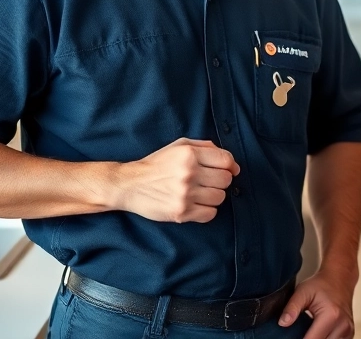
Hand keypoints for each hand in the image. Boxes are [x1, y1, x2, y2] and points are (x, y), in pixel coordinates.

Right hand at [112, 139, 239, 222]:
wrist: (130, 185)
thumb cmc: (156, 164)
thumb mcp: (178, 146)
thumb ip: (205, 147)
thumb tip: (231, 163)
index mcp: (189, 154)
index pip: (226, 160)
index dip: (231, 166)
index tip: (228, 170)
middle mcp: (189, 173)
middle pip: (226, 180)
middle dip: (220, 181)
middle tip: (207, 182)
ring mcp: (185, 194)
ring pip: (220, 197)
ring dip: (213, 196)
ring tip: (199, 193)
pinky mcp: (181, 213)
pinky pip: (210, 214)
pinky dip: (207, 211)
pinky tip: (196, 205)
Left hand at [279, 267, 355, 338]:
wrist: (340, 278)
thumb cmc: (322, 284)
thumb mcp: (303, 291)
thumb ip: (292, 307)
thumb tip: (283, 323)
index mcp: (331, 316)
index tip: (289, 337)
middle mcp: (342, 326)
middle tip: (299, 331)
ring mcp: (348, 331)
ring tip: (309, 331)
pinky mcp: (349, 334)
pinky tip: (318, 333)